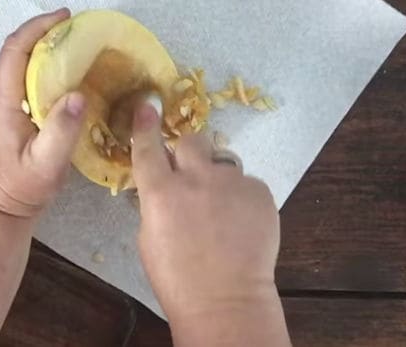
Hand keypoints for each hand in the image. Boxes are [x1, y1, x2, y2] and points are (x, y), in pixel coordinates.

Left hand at [0, 8, 86, 217]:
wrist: (7, 201)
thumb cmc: (25, 185)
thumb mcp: (47, 162)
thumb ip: (61, 130)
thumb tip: (78, 96)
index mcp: (5, 101)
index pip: (15, 52)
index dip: (37, 29)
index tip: (64, 18)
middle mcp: (2, 95)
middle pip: (18, 49)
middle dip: (44, 31)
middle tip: (77, 25)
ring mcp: (8, 100)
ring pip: (24, 60)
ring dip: (47, 44)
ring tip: (77, 40)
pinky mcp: (17, 107)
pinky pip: (31, 75)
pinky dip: (49, 62)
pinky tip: (72, 66)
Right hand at [131, 100, 280, 321]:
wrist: (224, 300)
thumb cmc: (177, 278)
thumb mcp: (149, 238)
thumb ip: (156, 204)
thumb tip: (162, 188)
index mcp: (161, 192)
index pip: (148, 147)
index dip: (145, 125)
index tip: (147, 106)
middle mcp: (195, 179)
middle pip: (192, 140)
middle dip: (190, 150)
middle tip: (193, 171)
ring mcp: (231, 183)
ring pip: (224, 161)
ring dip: (219, 176)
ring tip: (223, 209)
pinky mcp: (260, 192)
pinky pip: (247, 183)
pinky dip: (242, 198)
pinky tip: (241, 223)